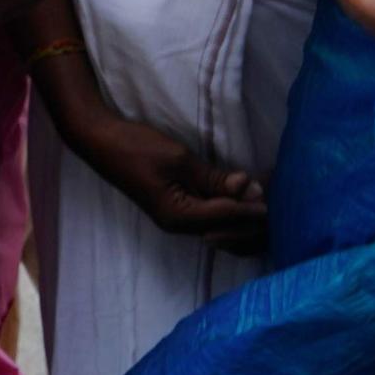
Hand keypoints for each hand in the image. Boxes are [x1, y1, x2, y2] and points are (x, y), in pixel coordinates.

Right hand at [62, 110, 266, 254]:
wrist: (100, 140)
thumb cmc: (136, 147)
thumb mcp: (180, 159)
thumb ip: (215, 178)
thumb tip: (252, 190)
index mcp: (178, 217)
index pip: (226, 217)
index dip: (252, 207)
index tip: (275, 195)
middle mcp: (179, 226)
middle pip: (228, 233)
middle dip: (251, 218)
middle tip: (271, 195)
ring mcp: (177, 220)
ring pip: (222, 229)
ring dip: (243, 216)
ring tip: (259, 195)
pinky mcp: (177, 210)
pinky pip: (212, 219)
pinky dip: (230, 211)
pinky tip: (241, 197)